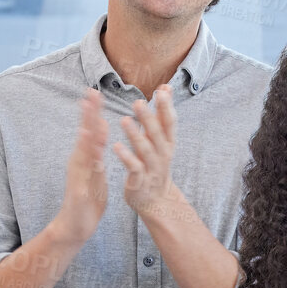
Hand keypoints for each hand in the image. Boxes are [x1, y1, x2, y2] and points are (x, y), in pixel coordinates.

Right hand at [54, 89, 109, 240]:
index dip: (91, 111)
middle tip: (91, 92)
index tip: (94, 91)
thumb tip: (100, 127)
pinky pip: (85, 173)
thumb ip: (96, 150)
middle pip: (84, 134)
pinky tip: (92, 150)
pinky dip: (88, 160)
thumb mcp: (95, 170)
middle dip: (88, 113)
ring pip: (83, 149)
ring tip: (90, 114)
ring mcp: (78, 175)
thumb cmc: (87, 198)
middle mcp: (79, 162)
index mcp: (85, 158)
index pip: (89, 130)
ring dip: (87, 131)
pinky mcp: (80, 189)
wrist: (75, 226)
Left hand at [116, 84, 180, 216]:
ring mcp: (152, 169)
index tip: (162, 90)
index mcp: (168, 143)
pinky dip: (127, 158)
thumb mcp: (162, 139)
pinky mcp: (140, 182)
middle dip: (149, 119)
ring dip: (135, 136)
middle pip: (157, 135)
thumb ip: (162, 114)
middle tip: (138, 102)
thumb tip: (166, 87)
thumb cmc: (156, 163)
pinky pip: (134, 169)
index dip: (167, 107)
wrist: (156, 200)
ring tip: (124, 121)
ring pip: (145, 151)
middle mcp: (162, 155)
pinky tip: (116, 147)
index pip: (170, 123)